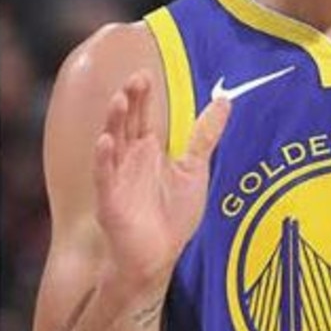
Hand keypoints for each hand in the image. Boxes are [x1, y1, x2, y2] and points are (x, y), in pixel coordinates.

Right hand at [93, 72, 230, 298]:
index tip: (146, 74)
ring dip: (115, 122)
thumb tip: (225, 100)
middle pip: (127, 123)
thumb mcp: (195, 170)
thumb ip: (205, 135)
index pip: (143, 115)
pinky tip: (106, 142)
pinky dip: (104, 159)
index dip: (143, 95)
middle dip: (130, 101)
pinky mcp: (110, 200)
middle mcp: (130, 159)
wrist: (158, 256)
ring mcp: (118, 178)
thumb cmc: (173, 216)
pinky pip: (104, 176)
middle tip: (136, 80)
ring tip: (120, 100)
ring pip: (113, 143)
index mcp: (148, 150)